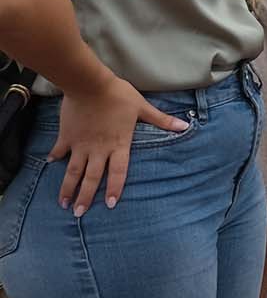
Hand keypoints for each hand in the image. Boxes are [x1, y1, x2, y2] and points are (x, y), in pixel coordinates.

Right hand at [49, 76, 186, 216]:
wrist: (89, 84)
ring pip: (73, 171)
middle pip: (91, 177)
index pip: (118, 172)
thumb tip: (184, 126)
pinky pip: (60, 151)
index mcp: (118, 145)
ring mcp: (80, 144)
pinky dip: (55, 158)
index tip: (109, 204)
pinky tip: (50, 164)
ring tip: (63, 203)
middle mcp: (98, 149)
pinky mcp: (66, 136)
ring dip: (67, 187)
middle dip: (85, 196)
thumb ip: (162, 120)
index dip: (114, 188)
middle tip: (78, 213)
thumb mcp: (143, 108)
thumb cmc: (118, 95)